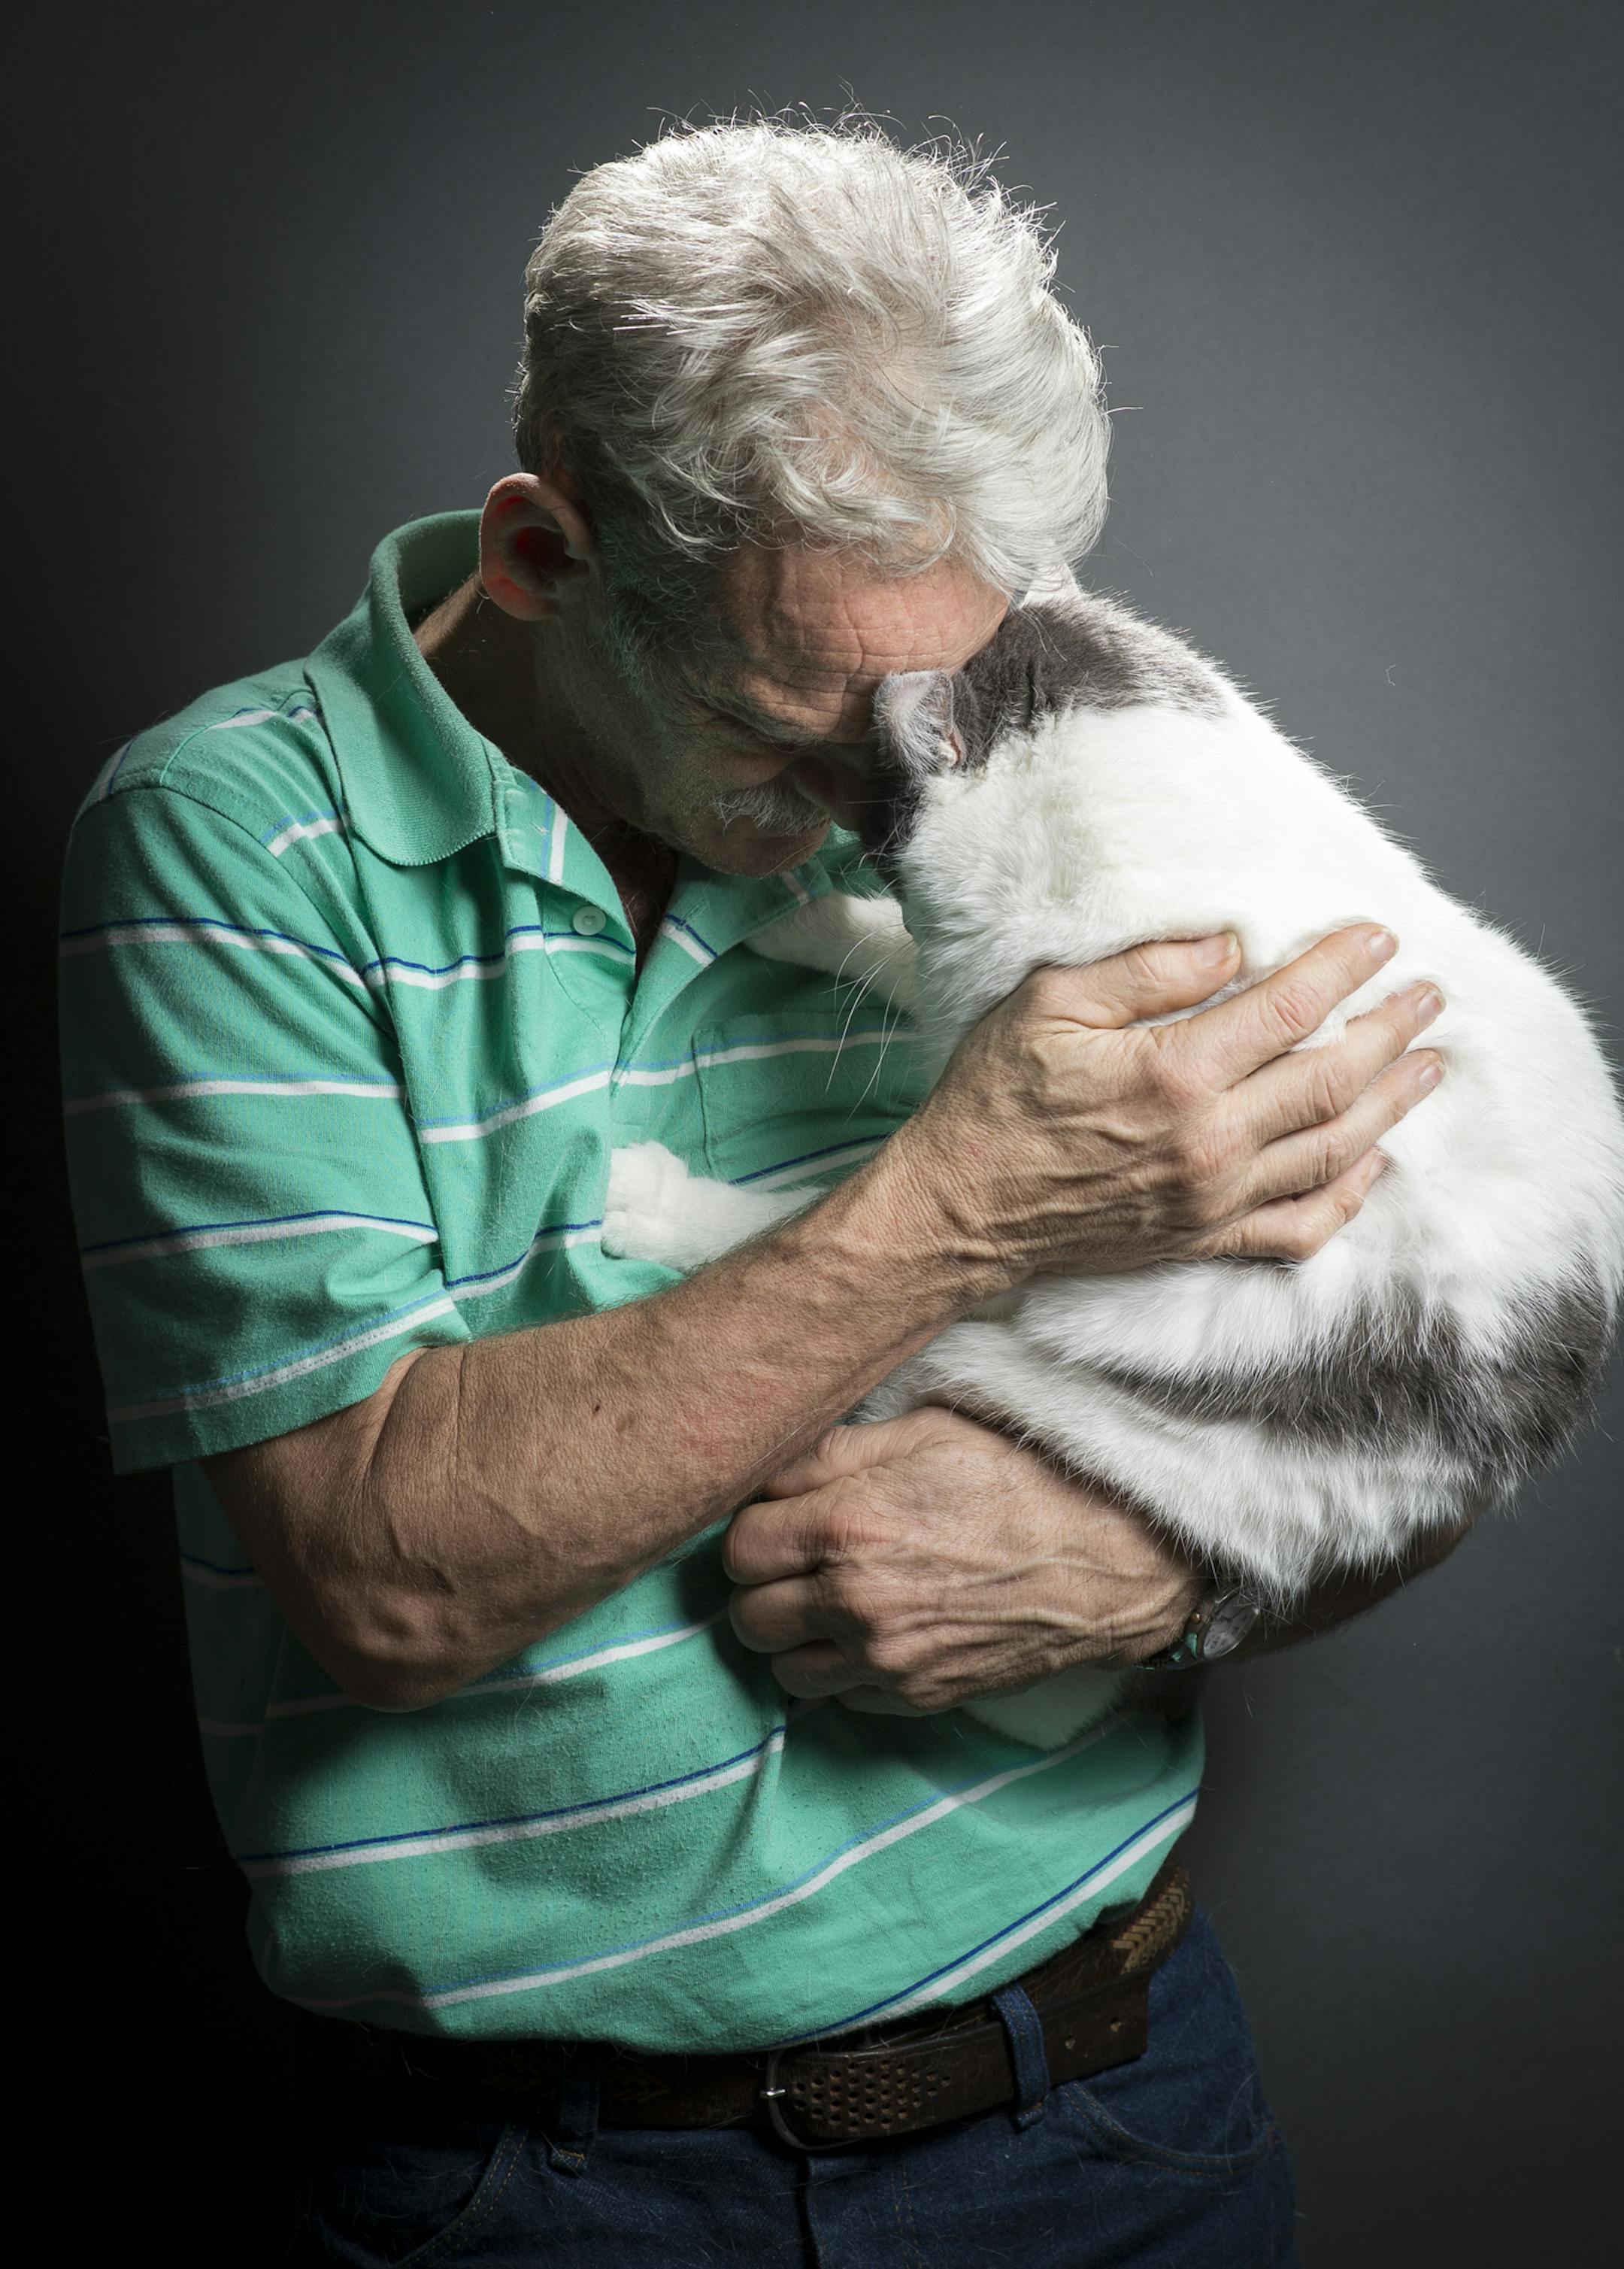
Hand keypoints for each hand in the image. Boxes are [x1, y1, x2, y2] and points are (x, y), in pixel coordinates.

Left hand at [725, 1408, 1203, 1714]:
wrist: (1108, 1558)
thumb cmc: (1020, 1479)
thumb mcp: (923, 1431)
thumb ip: (831, 1453)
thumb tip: (767, 1473)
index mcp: (846, 1525)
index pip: (736, 1548)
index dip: (753, 1530)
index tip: (779, 1520)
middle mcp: (854, 1601)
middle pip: (746, 1616)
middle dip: (762, 1587)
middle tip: (797, 1561)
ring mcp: (885, 1659)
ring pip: (783, 1668)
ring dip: (794, 1637)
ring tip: (828, 1600)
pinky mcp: (917, 1696)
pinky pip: (839, 1696)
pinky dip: (842, 1668)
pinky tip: (875, 1629)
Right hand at [890, 923, 1442, 1286]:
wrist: (960, 1211)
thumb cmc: (994, 1099)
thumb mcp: (1049, 1004)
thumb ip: (1146, 971)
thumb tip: (1231, 947)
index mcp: (1175, 1075)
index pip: (1289, 1009)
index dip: (1343, 967)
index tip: (1379, 937)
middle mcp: (1210, 1143)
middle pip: (1332, 1079)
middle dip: (1391, 1030)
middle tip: (1429, 996)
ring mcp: (1214, 1200)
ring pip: (1334, 1150)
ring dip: (1392, 1104)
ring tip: (1428, 1065)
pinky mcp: (1204, 1239)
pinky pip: (1301, 1227)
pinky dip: (1349, 1197)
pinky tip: (1373, 1163)